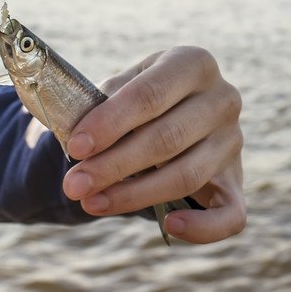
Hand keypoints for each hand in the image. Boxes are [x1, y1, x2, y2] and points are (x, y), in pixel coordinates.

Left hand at [62, 47, 246, 244]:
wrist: (166, 117)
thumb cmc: (134, 103)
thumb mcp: (116, 90)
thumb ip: (93, 103)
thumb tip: (54, 117)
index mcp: (193, 63)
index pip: (151, 94)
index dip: (111, 123)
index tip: (75, 146)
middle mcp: (223, 98)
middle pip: (168, 137)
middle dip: (114, 165)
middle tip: (74, 185)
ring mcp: (233, 142)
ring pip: (188, 175)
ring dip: (135, 195)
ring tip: (92, 203)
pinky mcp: (237, 183)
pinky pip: (231, 215)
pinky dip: (203, 228)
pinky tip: (171, 227)